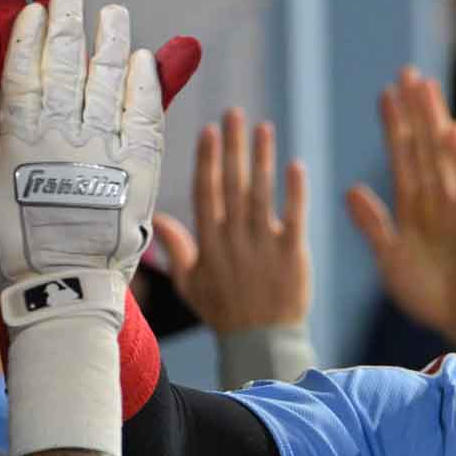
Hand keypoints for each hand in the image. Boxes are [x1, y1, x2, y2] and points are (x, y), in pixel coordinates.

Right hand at [0, 0, 161, 329]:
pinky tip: (144, 60)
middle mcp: (63, 136)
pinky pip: (146, 116)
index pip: (22, 74)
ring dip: (111, 42)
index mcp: (18, 142)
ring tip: (112, 15)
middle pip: (66, 65)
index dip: (29, 37)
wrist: (68, 290)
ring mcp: (104, 149)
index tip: (35, 11)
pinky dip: (145, 85)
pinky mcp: (140, 169)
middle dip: (68, 24)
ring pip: (109, 81)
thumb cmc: (16, 257)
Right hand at [152, 109, 310, 332]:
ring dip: (263, 159)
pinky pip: (294, 216)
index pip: (206, 192)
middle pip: (233, 184)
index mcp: (209, 243)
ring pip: (262, 194)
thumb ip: (178, 248)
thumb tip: (158, 218)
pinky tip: (296, 165)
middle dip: (233, 147)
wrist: (262, 342)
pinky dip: (295, 191)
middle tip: (235, 113)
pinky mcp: (292, 253)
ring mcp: (263, 245)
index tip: (208, 130)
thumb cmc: (225, 312)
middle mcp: (234, 239)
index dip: (207, 160)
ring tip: (264, 128)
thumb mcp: (192, 283)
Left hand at [348, 67, 455, 345]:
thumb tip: (350, 190)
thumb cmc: (430, 295)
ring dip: (435, 122)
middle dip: (416, 111)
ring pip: (443, 157)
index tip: (384, 94)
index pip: (402, 158)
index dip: (394, 127)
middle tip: (407, 73)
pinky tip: (452, 131)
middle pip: (423, 147)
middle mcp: (436, 200)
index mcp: (414, 208)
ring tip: (427, 88)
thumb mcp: (390, 258)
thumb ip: (373, 225)